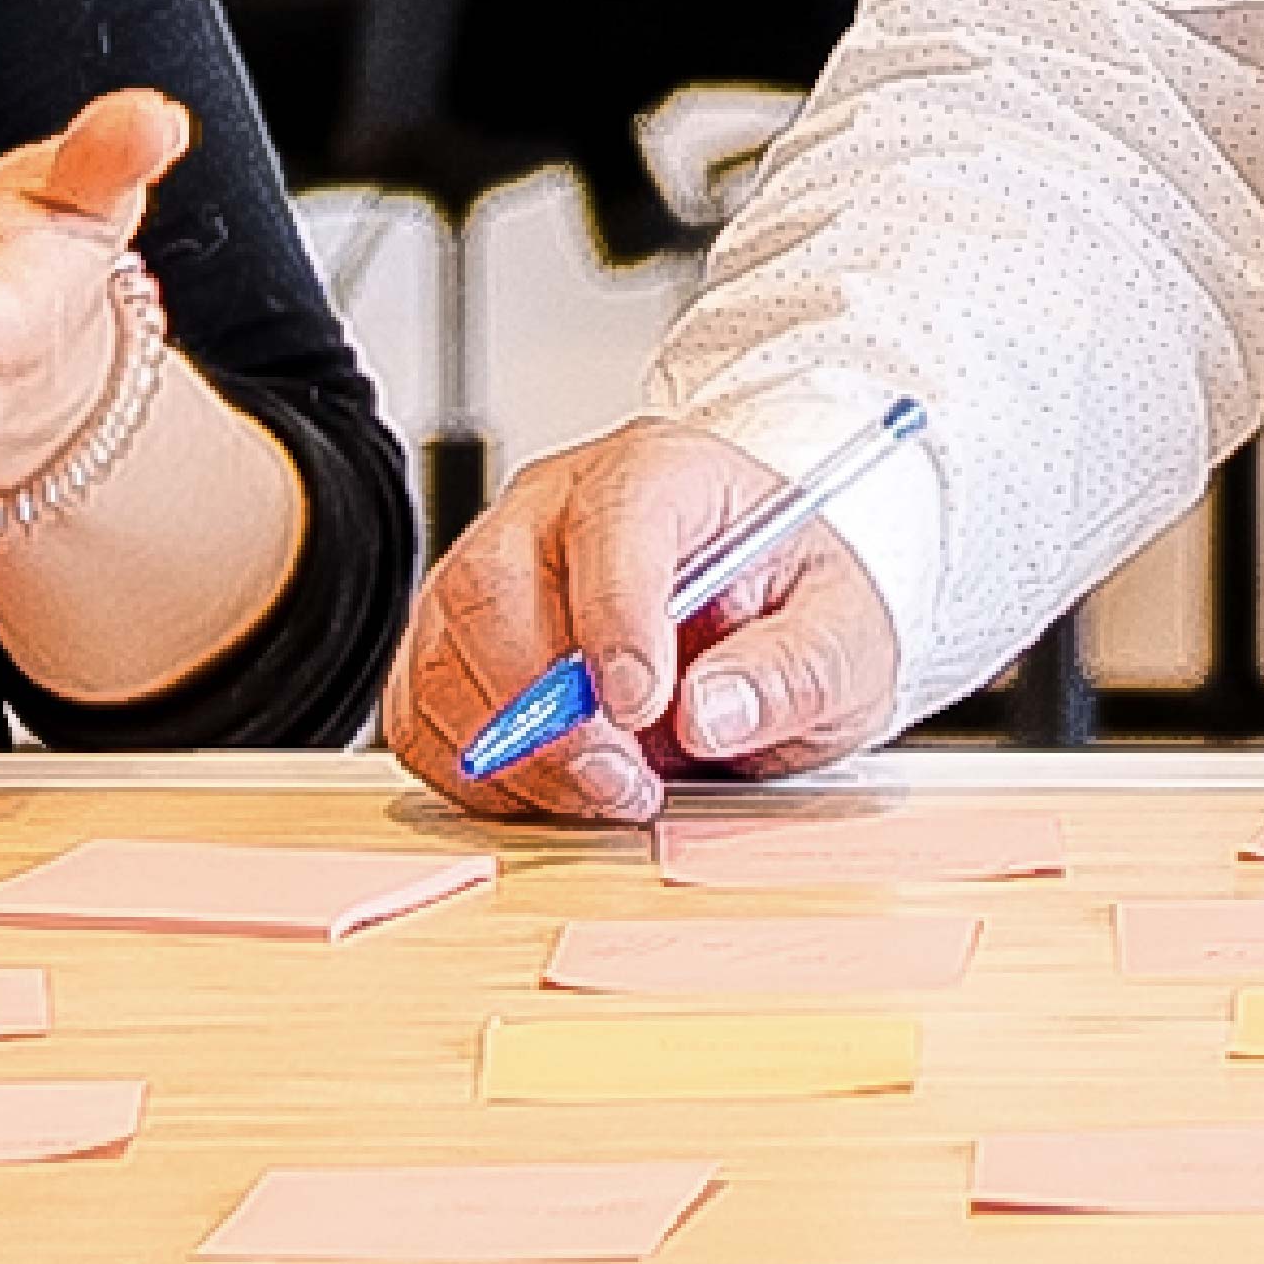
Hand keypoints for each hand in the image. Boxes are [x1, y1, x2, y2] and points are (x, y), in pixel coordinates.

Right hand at [386, 421, 906, 826]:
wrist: (769, 615)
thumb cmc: (796, 605)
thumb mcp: (844, 636)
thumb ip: (793, 669)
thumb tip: (711, 710)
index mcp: (660, 472)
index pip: (612, 520)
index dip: (615, 616)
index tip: (642, 705)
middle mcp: (557, 507)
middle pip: (491, 585)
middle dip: (544, 708)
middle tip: (621, 780)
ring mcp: (495, 569)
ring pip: (442, 652)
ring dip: (509, 751)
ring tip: (605, 790)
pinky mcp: (459, 643)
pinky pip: (420, 709)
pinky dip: (470, 770)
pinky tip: (548, 789)